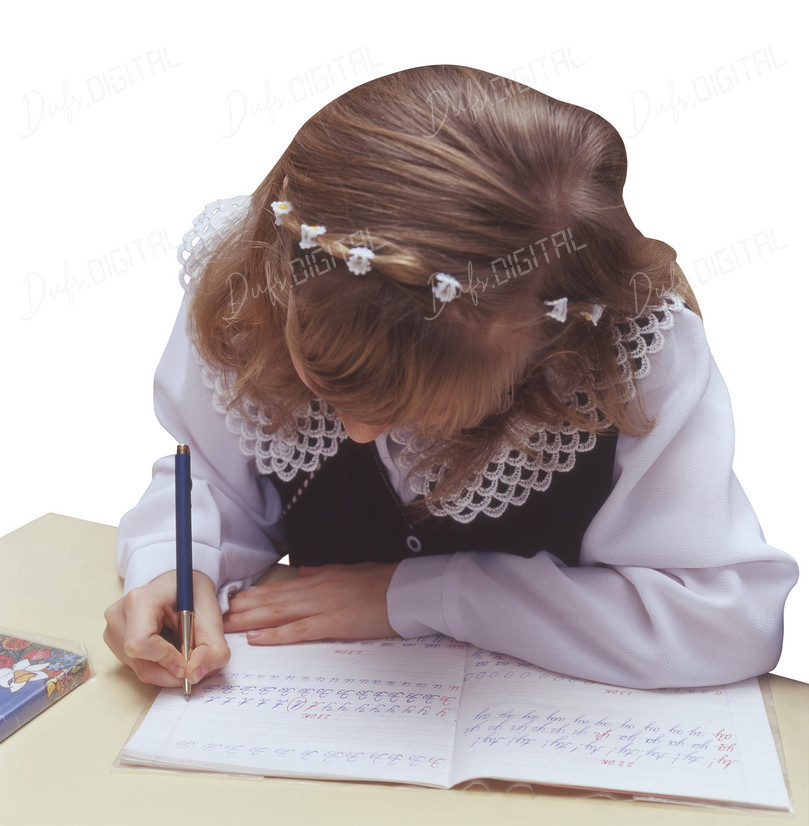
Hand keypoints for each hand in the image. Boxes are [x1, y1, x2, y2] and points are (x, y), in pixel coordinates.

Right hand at [104, 571, 230, 686]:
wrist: (178, 586)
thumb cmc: (192, 595)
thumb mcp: (212, 616)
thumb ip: (212, 648)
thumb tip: (194, 676)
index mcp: (140, 600)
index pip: (141, 643)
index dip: (165, 659)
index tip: (188, 663)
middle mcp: (119, 614)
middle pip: (139, 661)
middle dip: (170, 671)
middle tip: (193, 664)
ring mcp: (113, 628)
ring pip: (138, 668)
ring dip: (166, 670)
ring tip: (182, 651)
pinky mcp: (114, 641)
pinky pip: (135, 667)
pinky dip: (158, 667)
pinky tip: (169, 651)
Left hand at [222, 562, 397, 643]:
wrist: (408, 589)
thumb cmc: (384, 581)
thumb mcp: (350, 571)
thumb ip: (324, 573)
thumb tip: (303, 573)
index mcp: (321, 578)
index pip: (279, 587)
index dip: (253, 594)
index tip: (231, 600)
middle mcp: (317, 589)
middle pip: (272, 599)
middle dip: (242, 607)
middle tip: (215, 615)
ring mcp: (325, 606)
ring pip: (278, 613)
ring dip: (249, 620)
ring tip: (225, 625)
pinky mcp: (335, 623)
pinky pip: (299, 630)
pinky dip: (276, 634)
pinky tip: (257, 638)